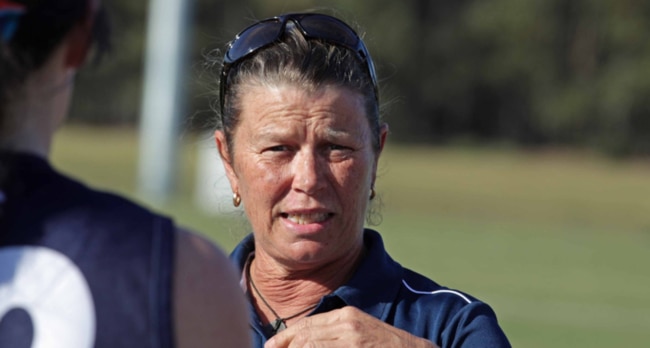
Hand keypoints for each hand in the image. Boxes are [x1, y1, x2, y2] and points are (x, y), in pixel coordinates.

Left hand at [264, 306, 438, 347]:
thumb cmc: (387, 346)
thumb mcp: (360, 331)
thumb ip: (335, 333)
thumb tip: (306, 342)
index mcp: (346, 316)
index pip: (307, 325)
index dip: (285, 337)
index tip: (270, 347)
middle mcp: (347, 324)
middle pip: (305, 336)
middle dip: (286, 347)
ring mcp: (352, 339)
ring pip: (311, 345)